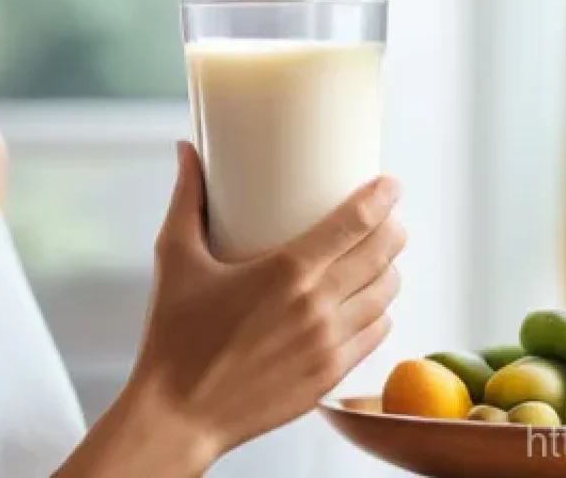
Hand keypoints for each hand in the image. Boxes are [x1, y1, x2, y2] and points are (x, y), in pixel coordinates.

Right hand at [127, 141, 404, 461]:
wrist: (178, 413)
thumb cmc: (173, 334)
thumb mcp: (175, 257)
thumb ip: (186, 197)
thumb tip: (186, 151)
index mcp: (286, 271)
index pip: (356, 223)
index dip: (381, 198)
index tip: (390, 183)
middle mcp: (317, 306)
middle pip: (382, 254)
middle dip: (392, 228)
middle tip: (387, 214)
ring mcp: (328, 345)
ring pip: (385, 295)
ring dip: (389, 268)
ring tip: (379, 254)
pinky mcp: (329, 376)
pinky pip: (375, 335)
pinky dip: (379, 311)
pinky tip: (368, 301)